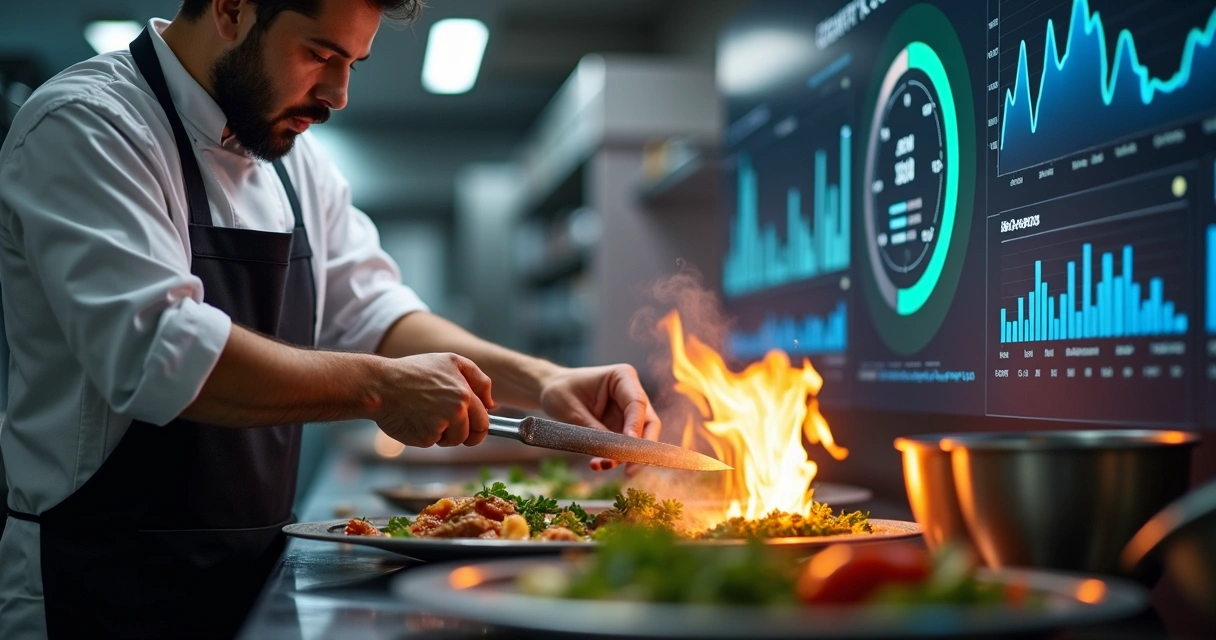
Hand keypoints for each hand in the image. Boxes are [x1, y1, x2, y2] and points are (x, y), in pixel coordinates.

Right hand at [371, 352, 493, 447]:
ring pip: (454, 440)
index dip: (480, 426)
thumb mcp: (450, 362)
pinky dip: (426, 436)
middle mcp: (457, 410)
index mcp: (465, 393)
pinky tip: (415, 420)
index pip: (485, 420)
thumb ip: (478, 380)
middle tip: (448, 425)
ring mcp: (442, 425)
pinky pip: (434, 442)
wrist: (380, 385)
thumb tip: (492, 404)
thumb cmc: (414, 372)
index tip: (472, 427)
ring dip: (444, 434)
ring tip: (427, 415)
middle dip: (465, 434)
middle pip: (474, 435)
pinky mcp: (426, 437)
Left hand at [538, 364, 661, 475]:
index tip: (629, 447)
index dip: (636, 426)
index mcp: (622, 377)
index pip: (637, 403)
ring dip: (624, 457)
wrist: (550, 391)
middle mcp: (631, 393)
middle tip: (630, 471)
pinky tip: (597, 464)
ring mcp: (628, 412)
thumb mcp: (572, 410)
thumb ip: (594, 430)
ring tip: (601, 465)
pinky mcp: (621, 427)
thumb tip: (612, 452)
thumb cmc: (560, 391)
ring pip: (639, 439)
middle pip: (648, 423)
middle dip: (640, 449)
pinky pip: (624, 446)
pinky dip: (613, 457)